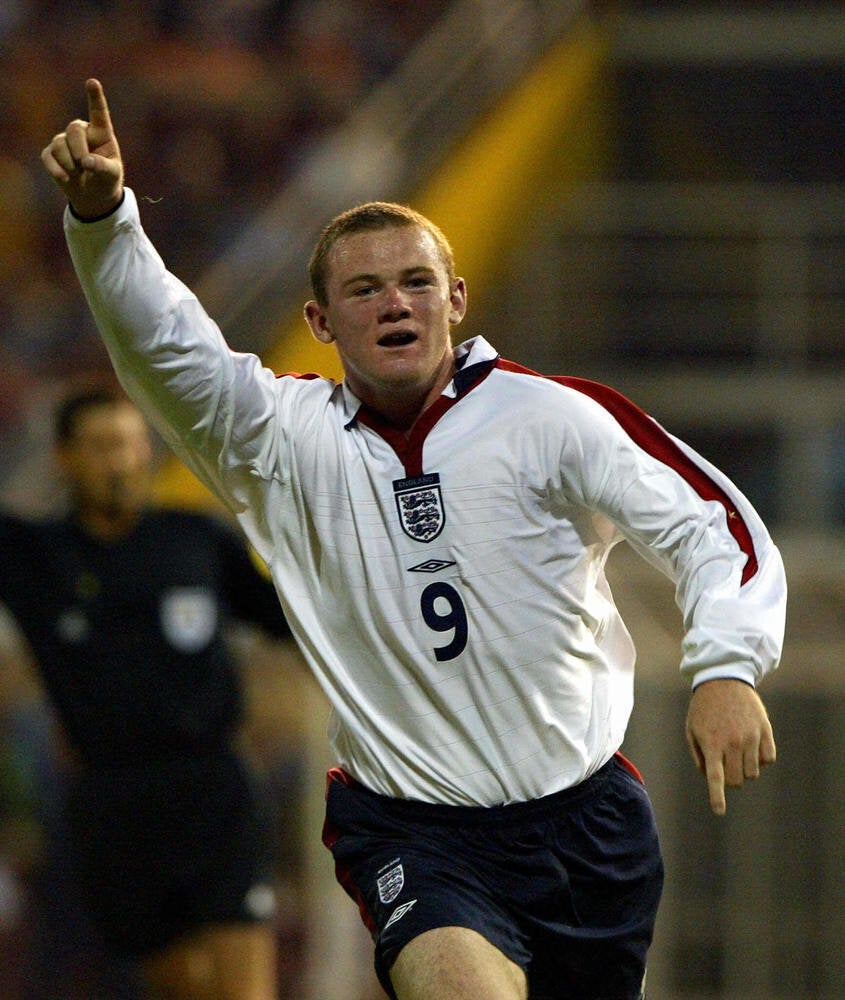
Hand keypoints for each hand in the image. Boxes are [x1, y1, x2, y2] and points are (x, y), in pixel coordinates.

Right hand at [41, 78, 123, 218]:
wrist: (93, 196)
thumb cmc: (106, 181)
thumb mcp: (111, 176)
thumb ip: (103, 167)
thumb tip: (86, 161)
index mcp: (101, 134)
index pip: (99, 113)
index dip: (95, 98)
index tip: (92, 82)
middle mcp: (83, 133)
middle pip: (74, 129)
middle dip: (78, 149)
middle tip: (84, 165)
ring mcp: (65, 142)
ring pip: (59, 144)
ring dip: (69, 163)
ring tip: (78, 174)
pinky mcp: (52, 153)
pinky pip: (48, 156)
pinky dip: (56, 169)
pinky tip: (65, 178)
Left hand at [685, 678, 775, 815]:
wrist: (723, 679)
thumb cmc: (703, 707)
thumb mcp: (692, 729)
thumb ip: (699, 755)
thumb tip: (710, 776)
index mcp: (712, 743)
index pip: (716, 777)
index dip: (717, 797)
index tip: (719, 811)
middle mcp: (733, 742)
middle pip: (738, 781)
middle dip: (731, 779)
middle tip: (725, 765)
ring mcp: (751, 737)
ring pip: (753, 773)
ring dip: (745, 769)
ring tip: (736, 750)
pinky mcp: (765, 731)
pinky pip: (768, 759)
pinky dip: (761, 758)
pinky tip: (751, 744)